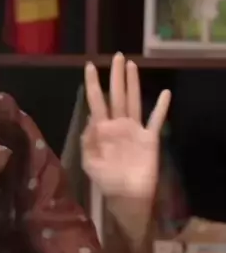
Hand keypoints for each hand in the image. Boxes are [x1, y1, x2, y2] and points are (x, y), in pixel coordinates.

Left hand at [82, 53, 170, 199]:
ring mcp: (134, 129)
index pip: (95, 101)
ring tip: (132, 65)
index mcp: (101, 128)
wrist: (126, 197)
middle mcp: (118, 124)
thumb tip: (90, 119)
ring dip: (133, 83)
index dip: (92, 83)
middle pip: (116, 95)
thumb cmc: (105, 180)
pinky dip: (160, 108)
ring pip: (133, 101)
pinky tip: (165, 94)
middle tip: (117, 56)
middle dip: (116, 76)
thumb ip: (87, 141)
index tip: (89, 66)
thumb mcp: (90, 162)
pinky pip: (155, 120)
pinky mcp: (149, 139)